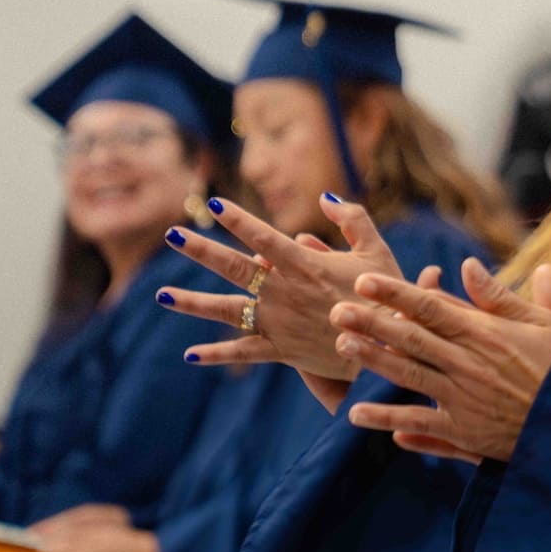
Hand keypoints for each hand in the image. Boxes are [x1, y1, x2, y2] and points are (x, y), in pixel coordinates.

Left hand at [156, 195, 404, 379]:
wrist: (389, 347)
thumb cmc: (385, 296)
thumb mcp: (377, 250)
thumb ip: (353, 218)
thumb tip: (325, 196)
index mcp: (306, 265)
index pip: (264, 236)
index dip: (239, 219)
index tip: (215, 203)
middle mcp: (285, 292)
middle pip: (234, 267)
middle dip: (201, 250)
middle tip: (172, 234)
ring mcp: (279, 322)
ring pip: (227, 310)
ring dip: (192, 302)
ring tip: (161, 294)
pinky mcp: (282, 350)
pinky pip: (244, 351)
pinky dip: (217, 354)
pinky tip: (190, 355)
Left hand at [336, 260, 550, 463]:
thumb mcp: (548, 323)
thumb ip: (504, 297)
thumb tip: (471, 265)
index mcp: (488, 335)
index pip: (433, 308)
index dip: (397, 293)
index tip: (366, 280)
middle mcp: (469, 365)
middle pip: (411, 339)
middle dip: (372, 323)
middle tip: (335, 310)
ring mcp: (464, 401)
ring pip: (408, 377)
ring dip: (372, 362)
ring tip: (343, 347)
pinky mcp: (466, 433)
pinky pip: (419, 426)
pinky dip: (388, 420)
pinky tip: (358, 414)